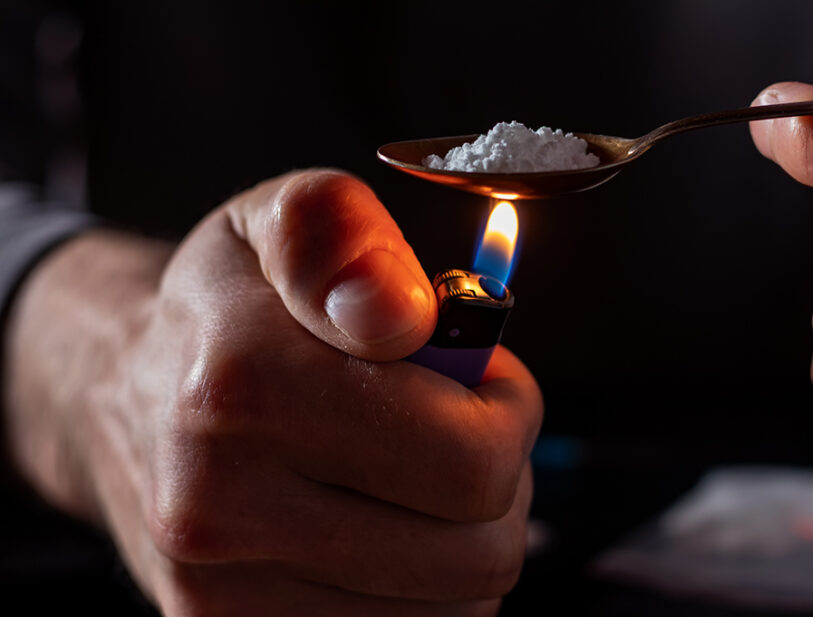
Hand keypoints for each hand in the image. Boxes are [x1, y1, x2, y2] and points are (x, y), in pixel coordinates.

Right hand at [2, 170, 542, 615]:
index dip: (508, 412)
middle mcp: (218, 506)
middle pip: (476, 550)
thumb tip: (402, 317)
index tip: (482, 379)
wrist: (121, 398)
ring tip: (414, 475)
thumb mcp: (278, 221)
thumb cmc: (224, 310)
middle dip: (498, 480)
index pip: (468, 457)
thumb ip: (342, 239)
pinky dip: (421, 589)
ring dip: (464, 538)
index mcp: (243, 385)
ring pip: (454, 606)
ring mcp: (221, 593)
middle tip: (458, 429)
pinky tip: (382, 527)